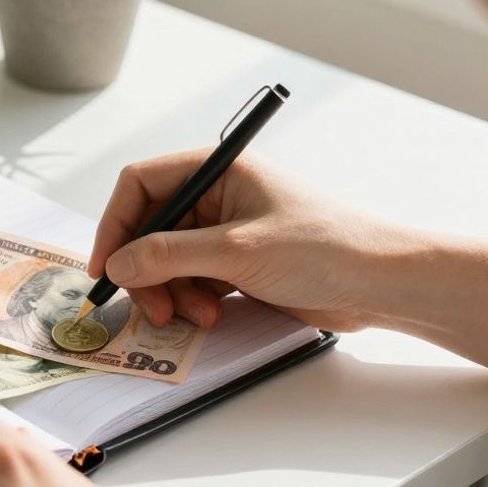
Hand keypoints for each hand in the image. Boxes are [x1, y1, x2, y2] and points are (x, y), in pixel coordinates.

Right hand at [89, 150, 413, 330]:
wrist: (382, 285)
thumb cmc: (323, 249)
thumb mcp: (235, 251)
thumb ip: (167, 256)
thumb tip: (117, 264)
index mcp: (218, 170)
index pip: (141, 185)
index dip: (115, 224)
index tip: (105, 267)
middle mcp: (217, 195)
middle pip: (150, 229)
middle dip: (145, 271)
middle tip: (153, 309)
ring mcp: (227, 231)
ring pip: (167, 261)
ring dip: (171, 292)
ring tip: (197, 316)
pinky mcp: (238, 264)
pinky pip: (191, 280)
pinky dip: (191, 300)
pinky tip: (213, 315)